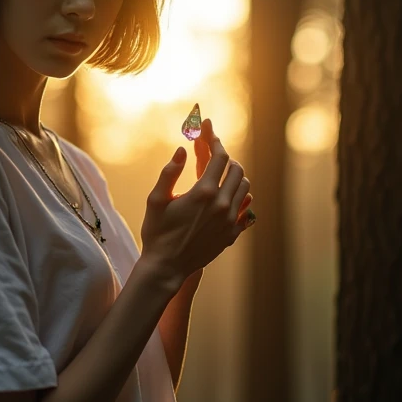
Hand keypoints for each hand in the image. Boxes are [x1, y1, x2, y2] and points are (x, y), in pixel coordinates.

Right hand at [140, 117, 253, 291]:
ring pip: (244, 187)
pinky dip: (239, 197)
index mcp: (203, 193)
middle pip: (236, 170)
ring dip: (234, 177)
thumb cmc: (157, 233)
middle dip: (226, 158)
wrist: (167, 267)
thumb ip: (170, 172)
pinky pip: (246, 209)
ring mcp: (230, 221)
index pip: (220, 158)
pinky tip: (227, 197)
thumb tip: (182, 150)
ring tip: (220, 175)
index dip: (215, 142)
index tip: (209, 134)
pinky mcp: (232, 234)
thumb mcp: (156, 200)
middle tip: (214, 155)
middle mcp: (222, 205)